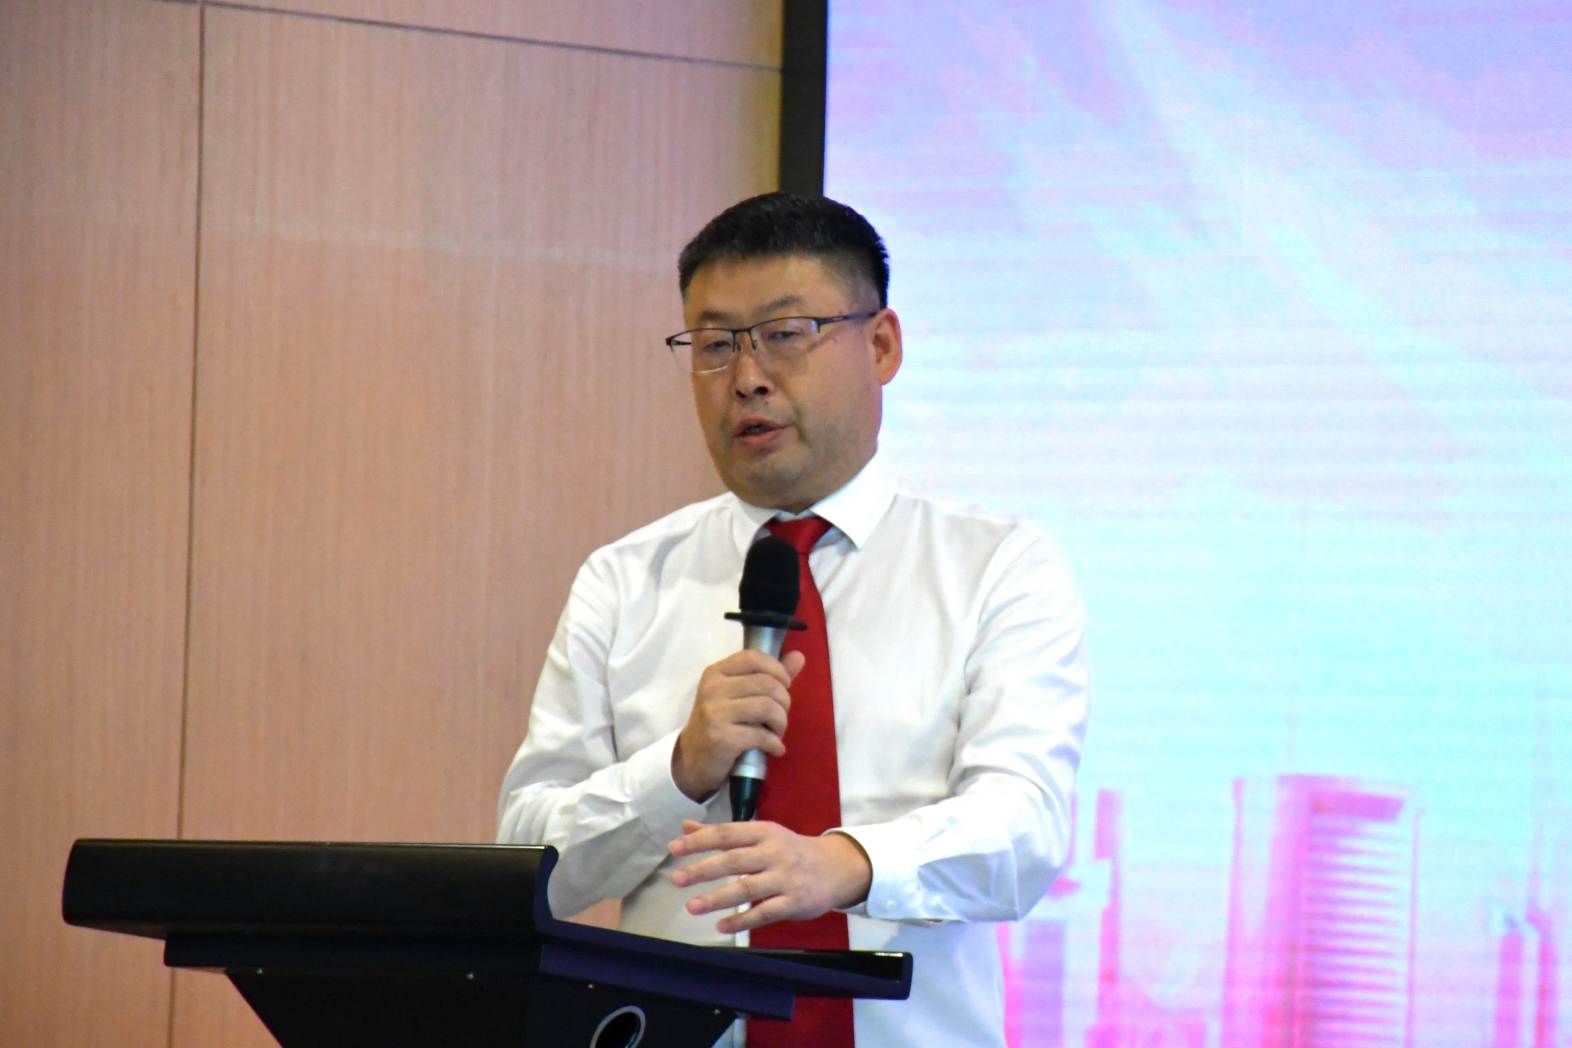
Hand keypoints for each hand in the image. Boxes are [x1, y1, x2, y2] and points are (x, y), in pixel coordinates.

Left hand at [668, 819, 871, 933]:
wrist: (836, 868)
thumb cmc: (790, 850)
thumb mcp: (761, 834)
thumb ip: (723, 833)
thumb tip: (685, 827)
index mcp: (763, 832)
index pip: (727, 834)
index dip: (700, 840)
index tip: (674, 848)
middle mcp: (774, 852)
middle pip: (734, 860)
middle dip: (704, 869)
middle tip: (677, 879)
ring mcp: (785, 878)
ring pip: (747, 888)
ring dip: (718, 898)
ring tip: (692, 907)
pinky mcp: (794, 902)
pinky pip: (765, 913)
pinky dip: (742, 921)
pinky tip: (722, 926)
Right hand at [671, 650, 805, 800]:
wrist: (692, 760)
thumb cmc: (720, 724)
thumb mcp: (738, 695)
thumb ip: (769, 675)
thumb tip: (799, 656)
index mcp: (716, 673)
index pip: (753, 657)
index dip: (777, 670)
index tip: (785, 686)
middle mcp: (713, 688)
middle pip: (767, 683)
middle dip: (784, 702)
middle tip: (780, 717)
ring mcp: (715, 713)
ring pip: (768, 707)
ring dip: (781, 723)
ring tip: (777, 732)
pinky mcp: (721, 738)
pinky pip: (762, 735)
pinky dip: (775, 744)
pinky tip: (774, 749)